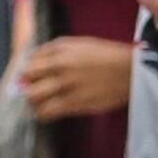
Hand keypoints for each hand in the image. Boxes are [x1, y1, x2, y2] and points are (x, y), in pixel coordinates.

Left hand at [16, 33, 130, 122]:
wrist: (130, 71)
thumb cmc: (106, 55)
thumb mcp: (80, 43)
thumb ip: (56, 50)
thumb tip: (34, 60)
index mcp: (61, 49)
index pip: (30, 60)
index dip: (28, 70)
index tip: (30, 77)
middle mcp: (61, 66)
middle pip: (27, 78)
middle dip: (26, 84)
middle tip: (30, 90)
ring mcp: (67, 85)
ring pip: (34, 98)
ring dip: (32, 101)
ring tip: (37, 103)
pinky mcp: (75, 103)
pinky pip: (49, 112)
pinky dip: (43, 113)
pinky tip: (47, 112)